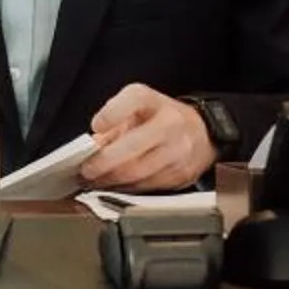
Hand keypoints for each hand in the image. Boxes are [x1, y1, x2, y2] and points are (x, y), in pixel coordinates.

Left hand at [83, 84, 214, 191]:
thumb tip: (92, 147)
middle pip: (131, 147)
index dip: (111, 114)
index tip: (95, 127)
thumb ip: (112, 122)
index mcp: (154, 102)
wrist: (202, 133)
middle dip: (103, 163)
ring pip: (137, 173)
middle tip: (86, 171)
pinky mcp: (181, 174)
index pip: (134, 100)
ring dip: (111, 180)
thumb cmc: (162, 119)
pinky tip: (116, 185)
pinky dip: (127, 188)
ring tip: (96, 180)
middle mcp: (170, 124)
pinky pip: (147, 186)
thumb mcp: (137, 108)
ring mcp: (179, 151)